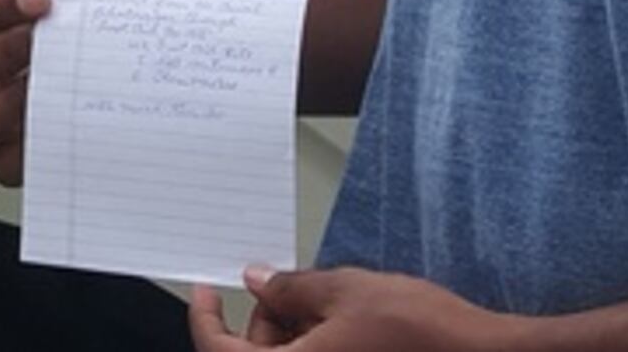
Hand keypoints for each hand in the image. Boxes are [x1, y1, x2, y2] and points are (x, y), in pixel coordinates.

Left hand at [219, 267, 530, 349]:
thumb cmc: (424, 332)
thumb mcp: (347, 291)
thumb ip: (292, 288)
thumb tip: (260, 282)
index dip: (204, 317)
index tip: (204, 291)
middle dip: (261, 323)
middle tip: (281, 289)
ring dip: (291, 337)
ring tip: (322, 304)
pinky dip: (315, 349)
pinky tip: (338, 326)